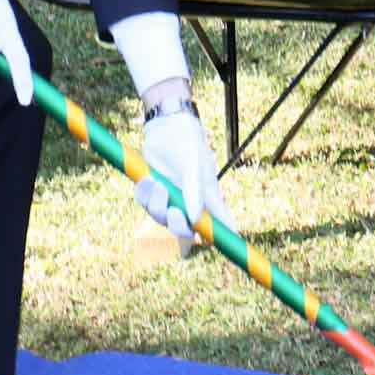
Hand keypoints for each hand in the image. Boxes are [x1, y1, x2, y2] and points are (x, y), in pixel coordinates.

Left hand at [136, 104, 227, 254]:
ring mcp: (170, 196)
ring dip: (156, 205)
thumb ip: (194, 192)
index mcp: (208, 197)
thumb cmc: (188, 142)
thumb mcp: (194, 165)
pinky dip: (144, 194)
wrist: (166, 123)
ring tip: (156, 184)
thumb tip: (194, 218)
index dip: (224, 239)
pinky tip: (147, 178)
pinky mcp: (153, 189)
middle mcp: (189, 201)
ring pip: (160, 217)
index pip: (220, 224)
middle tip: (172, 211)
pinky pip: (145, 202)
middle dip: (176, 225)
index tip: (230, 251)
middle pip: (184, 230)